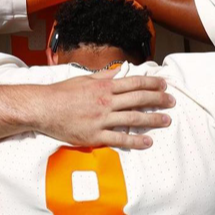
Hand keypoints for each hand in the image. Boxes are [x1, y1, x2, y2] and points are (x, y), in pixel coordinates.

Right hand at [34, 71, 172, 148]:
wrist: (43, 108)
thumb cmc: (61, 93)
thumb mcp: (83, 79)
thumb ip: (103, 76)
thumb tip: (119, 72)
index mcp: (103, 87)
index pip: (134, 83)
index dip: (151, 84)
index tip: (164, 85)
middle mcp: (105, 102)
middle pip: (138, 99)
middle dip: (158, 100)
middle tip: (172, 102)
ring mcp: (101, 119)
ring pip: (133, 119)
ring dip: (152, 120)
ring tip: (166, 121)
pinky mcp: (95, 136)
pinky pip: (119, 139)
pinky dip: (135, 140)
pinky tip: (147, 142)